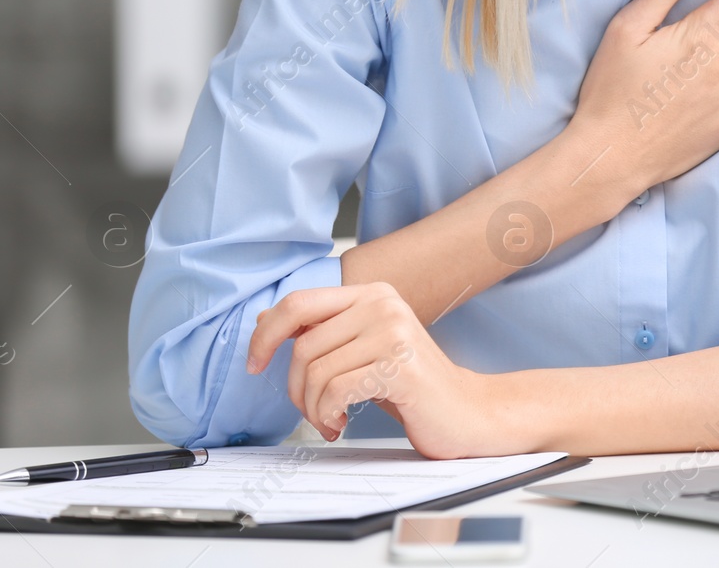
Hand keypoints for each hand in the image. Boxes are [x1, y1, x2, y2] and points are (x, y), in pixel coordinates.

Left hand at [246, 282, 497, 457]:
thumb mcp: (361, 350)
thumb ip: (321, 332)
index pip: (298, 302)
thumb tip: (264, 319)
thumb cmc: (411, 385)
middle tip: (311, 410)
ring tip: (330, 421)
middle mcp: (382, 304)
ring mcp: (393, 332)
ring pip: (315, 371)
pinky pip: (335, 391)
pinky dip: (328, 415)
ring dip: (312, 409)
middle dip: (294, 389)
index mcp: (372, 294)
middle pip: (302, 345)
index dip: (265, 334)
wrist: (465, 411)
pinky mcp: (400, 365)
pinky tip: (341, 425)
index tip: (253, 364)